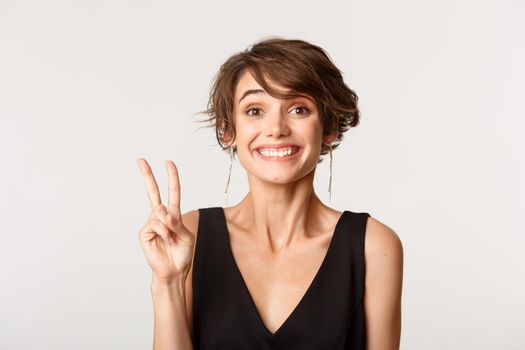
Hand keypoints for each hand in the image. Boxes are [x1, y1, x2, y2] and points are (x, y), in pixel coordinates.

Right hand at [137, 158, 194, 280]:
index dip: (172, 177)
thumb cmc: (182, 253)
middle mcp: (160, 216)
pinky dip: (164, 232)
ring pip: (161, 214)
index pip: (172, 192)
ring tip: (171, 240)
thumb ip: (177, 222)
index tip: (169, 163)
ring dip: (170, 228)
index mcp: (173, 214)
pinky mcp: (144, 232)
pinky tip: (164, 241)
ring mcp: (151, 223)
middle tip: (141, 160)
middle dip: (147, 175)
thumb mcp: (186, 235)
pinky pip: (156, 224)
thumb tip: (164, 215)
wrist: (174, 270)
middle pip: (153, 192)